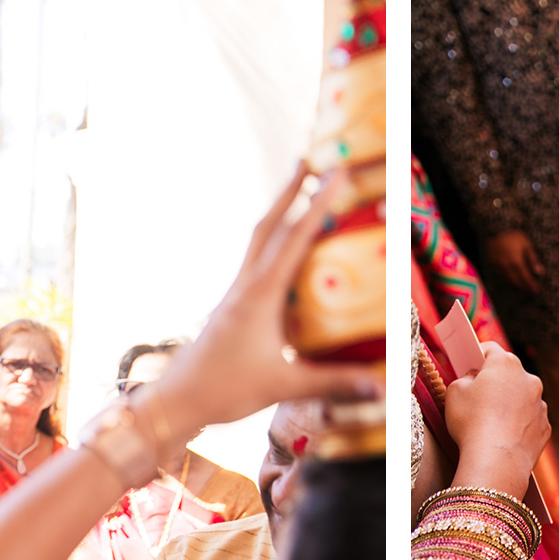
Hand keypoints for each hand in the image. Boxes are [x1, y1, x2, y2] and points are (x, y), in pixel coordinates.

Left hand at [146, 166, 383, 435]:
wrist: (177, 400)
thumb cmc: (225, 390)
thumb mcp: (284, 386)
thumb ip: (334, 380)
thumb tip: (381, 385)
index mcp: (260, 295)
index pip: (294, 240)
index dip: (318, 205)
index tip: (336, 174)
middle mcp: (246, 286)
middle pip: (269, 225)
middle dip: (290, 191)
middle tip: (308, 160)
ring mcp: (235, 294)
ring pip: (258, 240)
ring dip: (278, 212)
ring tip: (296, 191)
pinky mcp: (231, 306)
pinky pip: (255, 262)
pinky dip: (271, 243)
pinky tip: (282, 252)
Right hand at [443, 342, 550, 495]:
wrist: (496, 460)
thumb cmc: (472, 422)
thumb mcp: (454, 391)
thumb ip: (466, 378)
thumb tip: (476, 379)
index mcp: (505, 363)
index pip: (489, 349)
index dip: (476, 355)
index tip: (469, 364)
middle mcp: (528, 379)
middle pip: (508, 373)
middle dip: (494, 382)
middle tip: (477, 396)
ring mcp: (540, 404)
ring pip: (521, 397)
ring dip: (508, 403)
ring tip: (490, 422)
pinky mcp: (545, 427)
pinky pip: (528, 420)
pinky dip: (518, 424)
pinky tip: (503, 436)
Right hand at [485, 230, 545, 291]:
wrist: (495, 229)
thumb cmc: (513, 235)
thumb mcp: (526, 245)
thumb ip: (533, 259)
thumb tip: (539, 272)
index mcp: (516, 262)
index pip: (525, 278)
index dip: (531, 285)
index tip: (536, 290)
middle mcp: (506, 267)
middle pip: (516, 281)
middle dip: (524, 287)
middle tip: (531, 291)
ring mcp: (498, 266)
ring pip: (508, 279)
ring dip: (516, 284)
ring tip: (523, 286)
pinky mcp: (492, 264)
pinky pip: (501, 275)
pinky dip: (508, 279)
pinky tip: (512, 278)